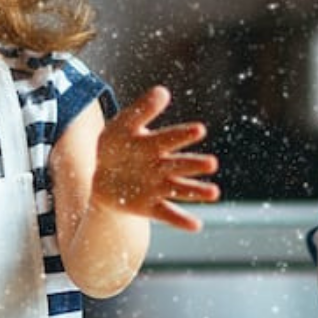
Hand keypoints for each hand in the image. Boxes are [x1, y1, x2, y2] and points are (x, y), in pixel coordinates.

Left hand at [92, 86, 219, 230]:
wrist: (103, 177)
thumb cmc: (117, 147)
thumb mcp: (122, 126)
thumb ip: (140, 110)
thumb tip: (162, 91)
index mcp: (154, 144)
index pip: (170, 138)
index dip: (183, 134)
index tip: (200, 129)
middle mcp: (161, 166)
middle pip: (179, 165)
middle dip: (194, 164)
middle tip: (211, 163)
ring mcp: (157, 187)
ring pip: (179, 189)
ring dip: (196, 191)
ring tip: (214, 193)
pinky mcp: (150, 207)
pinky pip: (167, 214)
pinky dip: (181, 221)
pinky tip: (196, 226)